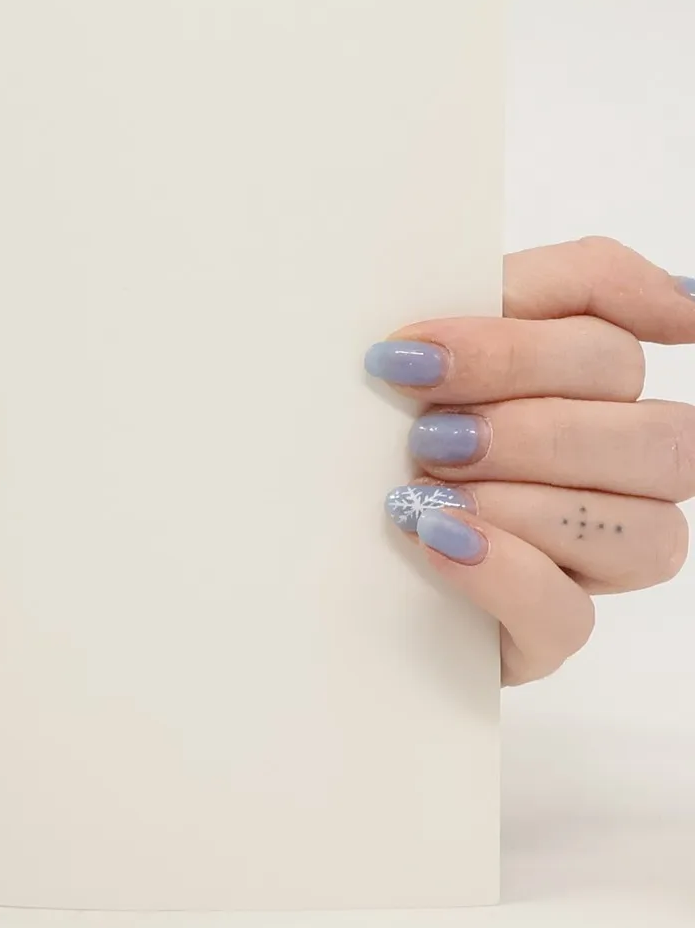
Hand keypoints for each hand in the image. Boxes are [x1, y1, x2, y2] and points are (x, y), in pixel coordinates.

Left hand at [369, 237, 694, 683]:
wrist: (273, 536)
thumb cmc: (353, 427)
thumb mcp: (413, 346)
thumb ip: (517, 292)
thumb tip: (684, 298)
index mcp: (581, 380)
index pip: (618, 338)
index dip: (523, 344)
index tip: (410, 352)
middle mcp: (611, 469)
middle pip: (667, 439)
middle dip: (536, 428)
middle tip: (426, 434)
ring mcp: (586, 559)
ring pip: (651, 533)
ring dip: (527, 502)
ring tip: (423, 491)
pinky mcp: (540, 635)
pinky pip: (569, 616)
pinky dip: (503, 569)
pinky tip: (438, 537)